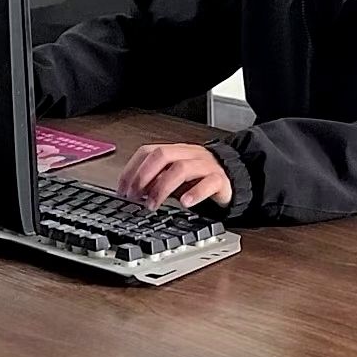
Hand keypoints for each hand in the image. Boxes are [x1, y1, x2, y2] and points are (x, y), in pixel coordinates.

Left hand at [116, 143, 231, 210]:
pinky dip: (195, 193)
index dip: (132, 169)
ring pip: (182, 168)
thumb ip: (156, 180)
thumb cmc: (199, 178)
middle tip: (135, 196)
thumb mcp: (174, 178)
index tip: (123, 189)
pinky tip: (185, 203)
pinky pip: (208, 183)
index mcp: (175, 151)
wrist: (233, 177)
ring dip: (162, 187)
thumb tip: (133, 191)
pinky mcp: (220, 180)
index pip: (149, 151)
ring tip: (153, 204)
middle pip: (163, 155)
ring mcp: (205, 165)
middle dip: (144, 176)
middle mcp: (189, 154)